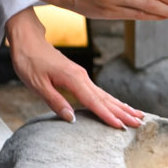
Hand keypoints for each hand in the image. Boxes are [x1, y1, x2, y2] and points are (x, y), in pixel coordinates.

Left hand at [7, 11, 144, 128]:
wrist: (28, 41)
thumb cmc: (29, 62)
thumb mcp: (37, 84)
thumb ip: (55, 101)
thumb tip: (72, 118)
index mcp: (73, 79)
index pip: (93, 102)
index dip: (107, 115)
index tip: (121, 126)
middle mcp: (82, 77)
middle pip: (106, 99)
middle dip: (123, 112)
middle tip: (139, 123)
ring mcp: (82, 76)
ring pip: (106, 95)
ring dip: (122, 106)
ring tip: (138, 115)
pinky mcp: (79, 77)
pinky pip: (100, 92)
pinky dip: (112, 100)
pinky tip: (119, 105)